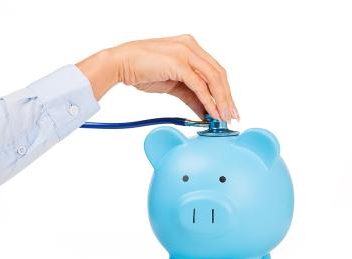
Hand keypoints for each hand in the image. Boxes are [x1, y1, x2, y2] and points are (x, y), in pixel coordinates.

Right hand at [76, 35, 238, 121]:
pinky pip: (199, 85)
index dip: (225, 91)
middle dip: (227, 98)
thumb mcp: (172, 84)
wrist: (120, 63)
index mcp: (190, 46)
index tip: (228, 108)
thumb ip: (190, 95)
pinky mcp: (178, 62)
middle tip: (231, 116)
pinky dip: (208, 100)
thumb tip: (205, 111)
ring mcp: (185, 52)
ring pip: (213, 79)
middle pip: (219, 74)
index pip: (215, 70)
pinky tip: (212, 113)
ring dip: (221, 101)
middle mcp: (191, 46)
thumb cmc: (141, 71)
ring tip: (223, 118)